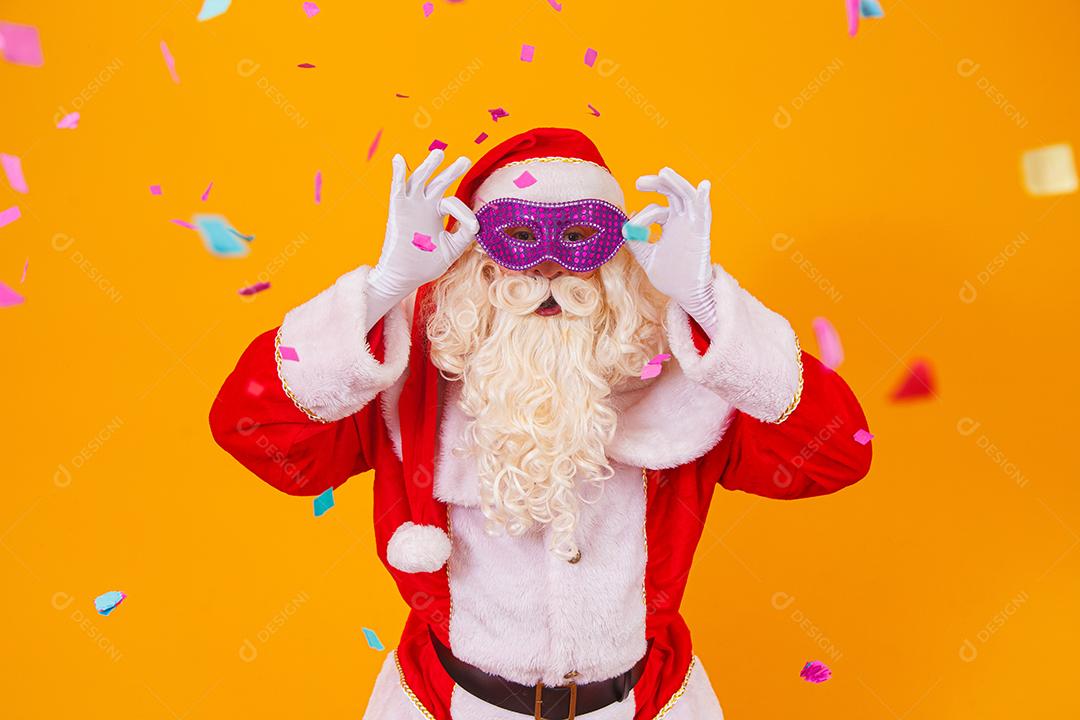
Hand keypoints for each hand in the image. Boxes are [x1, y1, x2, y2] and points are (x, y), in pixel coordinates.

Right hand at [365, 149, 477, 330]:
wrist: (403, 277)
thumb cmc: (425, 264)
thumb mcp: (452, 249)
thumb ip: (465, 235)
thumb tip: (476, 222)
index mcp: (436, 214)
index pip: (452, 202)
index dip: (464, 212)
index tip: (472, 225)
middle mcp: (424, 207)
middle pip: (438, 182)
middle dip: (451, 171)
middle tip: (465, 159)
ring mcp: (410, 207)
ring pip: (419, 180)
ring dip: (428, 166)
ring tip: (439, 153)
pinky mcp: (397, 210)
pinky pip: (397, 188)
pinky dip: (397, 173)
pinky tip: (398, 158)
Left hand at [623, 167, 717, 336]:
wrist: (685, 295)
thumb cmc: (669, 277)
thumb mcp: (647, 256)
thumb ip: (636, 242)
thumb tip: (624, 225)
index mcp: (670, 225)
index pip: (655, 210)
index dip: (641, 217)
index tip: (629, 231)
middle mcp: (682, 221)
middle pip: (672, 193)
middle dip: (657, 184)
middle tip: (639, 183)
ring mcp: (692, 225)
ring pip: (686, 196)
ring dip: (676, 183)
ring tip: (664, 172)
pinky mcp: (701, 233)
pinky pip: (704, 212)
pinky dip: (704, 198)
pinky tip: (704, 185)